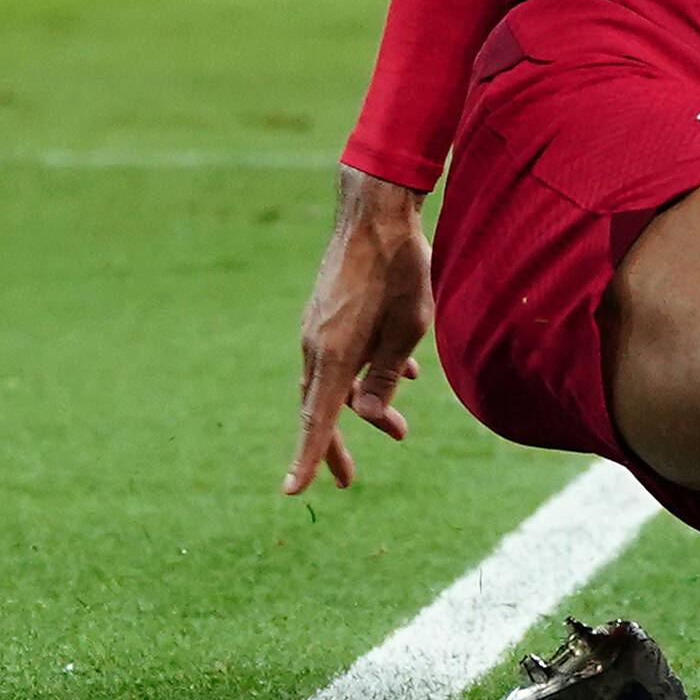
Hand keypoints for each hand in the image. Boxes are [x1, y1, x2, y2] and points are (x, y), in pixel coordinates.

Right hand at [287, 171, 432, 492]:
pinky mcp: (325, 310)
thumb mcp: (407, 329)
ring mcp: (316, 325)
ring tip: (394, 427)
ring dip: (357, 405)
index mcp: (334, 354)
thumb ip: (384, 378)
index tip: (292, 491)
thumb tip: (367, 416)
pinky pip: (339, 353)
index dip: (307, 457)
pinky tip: (403, 373)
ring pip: (331, 380)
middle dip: (333, 445)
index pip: (319, 419)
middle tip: (346, 480)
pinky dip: (363, 372)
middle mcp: (316, 344)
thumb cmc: (400, 268)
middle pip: (319, 407)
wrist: (374, 208)